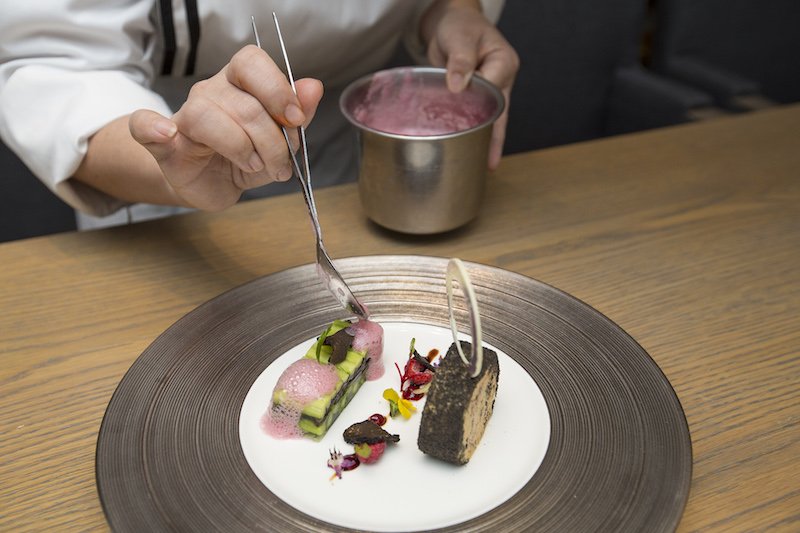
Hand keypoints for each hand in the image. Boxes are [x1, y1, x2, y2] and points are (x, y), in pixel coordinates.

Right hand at [129, 45, 323, 210]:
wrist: (214, 185)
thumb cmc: (246, 158)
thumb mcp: (280, 141)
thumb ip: (298, 115)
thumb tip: (314, 87)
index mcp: (240, 84)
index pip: (252, 62)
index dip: (277, 88)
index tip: (296, 119)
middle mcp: (211, 92)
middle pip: (243, 103)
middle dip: (271, 140)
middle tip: (280, 165)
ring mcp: (183, 116)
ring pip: (206, 115)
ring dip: (240, 147)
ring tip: (253, 166)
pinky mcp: (162, 144)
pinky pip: (143, 125)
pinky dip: (152, 126)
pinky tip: (167, 134)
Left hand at [421, 0, 518, 168]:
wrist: (450, 23)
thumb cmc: (459, 26)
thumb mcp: (460, 38)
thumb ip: (460, 60)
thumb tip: (458, 86)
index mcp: (504, 63)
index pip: (494, 90)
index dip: (481, 107)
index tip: (467, 119)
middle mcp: (501, 79)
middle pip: (500, 112)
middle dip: (495, 138)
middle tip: (490, 163)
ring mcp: (491, 90)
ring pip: (491, 119)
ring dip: (486, 140)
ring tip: (485, 164)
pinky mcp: (477, 96)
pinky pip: (477, 116)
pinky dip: (473, 132)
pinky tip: (471, 150)